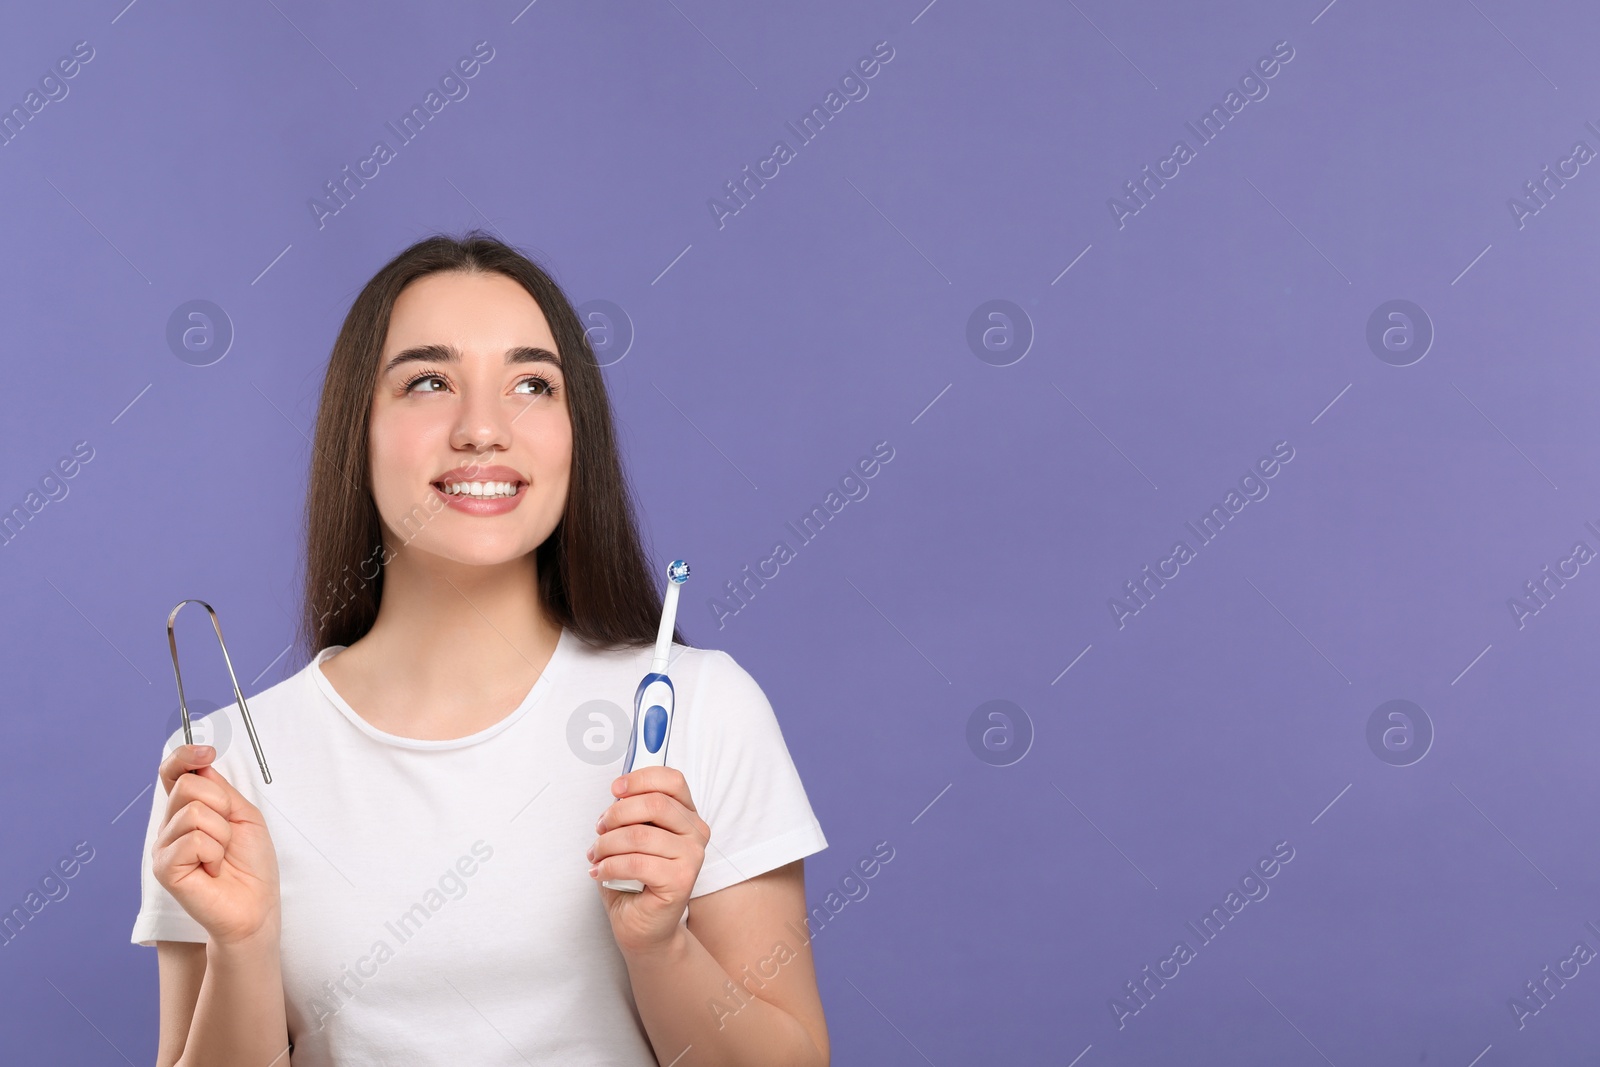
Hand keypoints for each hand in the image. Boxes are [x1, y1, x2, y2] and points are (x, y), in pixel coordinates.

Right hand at [151, 743, 281, 947]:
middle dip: (221, 805)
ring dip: (222, 834)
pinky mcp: (164, 868)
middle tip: (228, 835)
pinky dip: (214, 852)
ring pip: (194, 812)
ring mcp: (164, 847)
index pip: (172, 773)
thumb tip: (199, 764)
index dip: (184, 756)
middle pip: (187, 786)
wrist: (256, 905)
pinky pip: (194, 840)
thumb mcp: (243, 815)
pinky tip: (213, 870)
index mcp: (188, 810)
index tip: (207, 751)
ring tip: (221, 856)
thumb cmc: (251, 863)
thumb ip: (220, 790)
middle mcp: (170, 826)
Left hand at [588, 766, 708, 954]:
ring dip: (606, 844)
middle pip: (654, 803)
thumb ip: (631, 813)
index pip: (672, 780)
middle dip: (616, 814)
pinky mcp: (681, 880)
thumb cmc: (635, 881)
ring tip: (596, 856)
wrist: (644, 927)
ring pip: (639, 834)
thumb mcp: (632, 837)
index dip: (640, 779)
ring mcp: (692, 857)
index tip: (616, 789)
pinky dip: (610, 865)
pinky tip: (602, 872)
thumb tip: (618, 791)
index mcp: (686, 815)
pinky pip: (636, 862)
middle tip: (600, 829)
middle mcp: (695, 832)